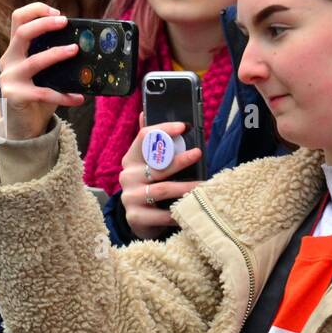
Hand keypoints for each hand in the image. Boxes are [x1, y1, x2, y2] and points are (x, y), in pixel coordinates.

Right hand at [0, 3, 84, 140]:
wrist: (22, 125)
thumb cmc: (37, 95)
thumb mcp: (42, 71)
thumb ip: (52, 56)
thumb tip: (85, 45)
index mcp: (15, 49)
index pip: (18, 19)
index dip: (36, 10)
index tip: (57, 12)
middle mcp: (9, 60)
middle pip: (22, 32)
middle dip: (45, 23)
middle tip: (64, 22)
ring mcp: (9, 78)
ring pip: (34, 61)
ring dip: (56, 54)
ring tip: (75, 50)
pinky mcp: (14, 96)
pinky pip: (44, 93)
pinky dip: (64, 96)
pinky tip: (79, 98)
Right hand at [118, 115, 202, 239]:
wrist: (138, 219)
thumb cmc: (148, 186)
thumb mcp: (146, 164)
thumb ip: (150, 143)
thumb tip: (144, 112)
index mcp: (131, 159)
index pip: (144, 137)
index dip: (163, 130)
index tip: (183, 127)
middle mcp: (127, 176)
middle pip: (156, 165)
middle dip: (179, 159)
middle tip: (198, 153)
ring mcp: (130, 197)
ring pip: (162, 189)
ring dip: (185, 187)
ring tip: (203, 186)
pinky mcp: (135, 217)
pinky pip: (162, 214)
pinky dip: (179, 211)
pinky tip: (192, 208)